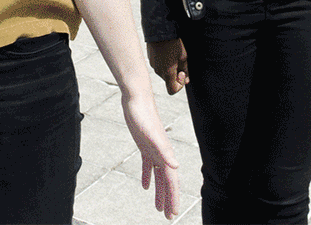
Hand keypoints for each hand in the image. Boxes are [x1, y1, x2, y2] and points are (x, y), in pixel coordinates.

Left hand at [122, 91, 181, 219]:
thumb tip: (175, 165)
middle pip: (167, 182)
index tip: (173, 213)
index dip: (173, 197)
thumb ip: (163, 149)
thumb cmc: (143, 114)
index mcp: (165, 153)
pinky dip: (147, 177)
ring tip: (158, 207)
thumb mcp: (151, 134)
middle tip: (168, 216)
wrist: (135, 98)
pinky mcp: (144, 146)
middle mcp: (162, 153)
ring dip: (159, 191)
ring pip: (159, 176)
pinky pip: (147, 166)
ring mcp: (153, 149)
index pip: (171, 181)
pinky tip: (144, 186)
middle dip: (169, 199)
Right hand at [147, 39, 188, 94]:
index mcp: (168, 72)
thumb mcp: (183, 56)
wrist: (159, 29)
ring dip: (169, 67)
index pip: (172, 90)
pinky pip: (158, 65)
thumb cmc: (172, 42)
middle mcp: (159, 71)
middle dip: (175, 74)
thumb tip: (186, 80)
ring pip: (163, 72)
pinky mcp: (150, 59)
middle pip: (168, 80)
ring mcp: (153, 65)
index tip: (183, 73)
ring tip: (173, 54)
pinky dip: (163, 62)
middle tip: (179, 62)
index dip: (180, 85)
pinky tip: (166, 52)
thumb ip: (185, 70)